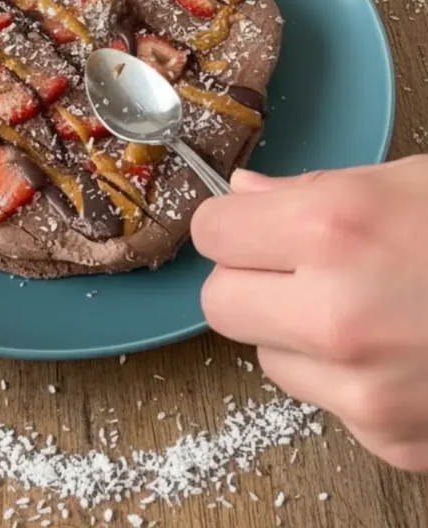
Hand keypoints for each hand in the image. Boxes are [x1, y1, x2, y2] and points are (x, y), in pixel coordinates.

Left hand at [191, 157, 427, 471]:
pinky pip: (326, 400)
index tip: (250, 225)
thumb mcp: (406, 181)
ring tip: (364, 308)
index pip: (212, 231)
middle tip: (293, 268)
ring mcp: (363, 389)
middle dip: (247, 282)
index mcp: (334, 229)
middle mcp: (336, 315)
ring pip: (268, 357)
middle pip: (219, 304)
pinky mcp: (390, 438)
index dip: (233, 225)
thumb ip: (311, 190)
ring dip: (294, 333)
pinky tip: (401, 350)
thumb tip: (245, 197)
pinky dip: (345, 378)